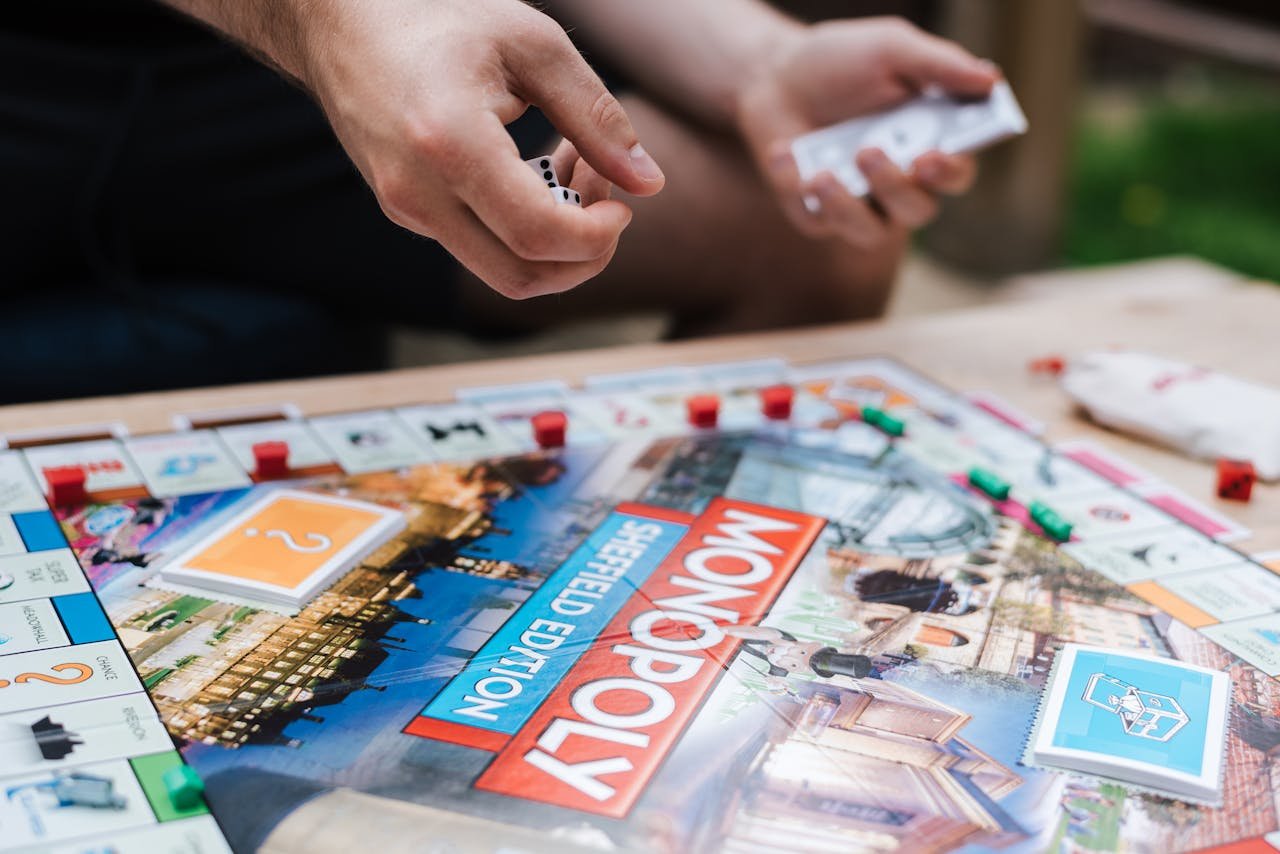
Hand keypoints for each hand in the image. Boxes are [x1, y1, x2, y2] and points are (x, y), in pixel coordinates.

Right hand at [291, 0, 664, 298]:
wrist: (343, 24)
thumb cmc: (444, 20)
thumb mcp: (533, 46)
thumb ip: (596, 116)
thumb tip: (649, 183)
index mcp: (450, 142)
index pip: (537, 235)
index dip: (596, 237)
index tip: (623, 203)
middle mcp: (419, 192)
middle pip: (522, 277)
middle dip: (585, 253)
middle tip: (606, 189)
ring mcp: (408, 211)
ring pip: (503, 273)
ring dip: (557, 244)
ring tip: (574, 170)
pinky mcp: (408, 214)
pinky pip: (481, 248)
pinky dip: (525, 230)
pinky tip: (537, 171)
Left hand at [735, 17, 998, 246]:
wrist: (776, 75)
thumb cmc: (843, 62)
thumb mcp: (891, 48)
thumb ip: (939, 65)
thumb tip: (992, 78)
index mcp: (932, 144)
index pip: (956, 174)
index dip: (949, 173)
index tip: (932, 158)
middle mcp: (901, 183)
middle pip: (918, 211)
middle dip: (895, 188)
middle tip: (870, 152)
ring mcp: (859, 203)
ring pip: (869, 233)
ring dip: (847, 208)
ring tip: (822, 173)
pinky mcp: (815, 214)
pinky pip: (813, 219)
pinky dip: (794, 186)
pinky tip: (783, 150)